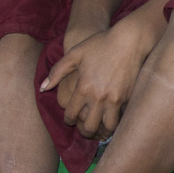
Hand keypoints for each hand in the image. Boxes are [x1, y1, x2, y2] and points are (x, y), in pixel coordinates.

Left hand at [42, 19, 154, 138]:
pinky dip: (116, 121)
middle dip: (85, 131)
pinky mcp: (129, 98)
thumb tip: (42, 88)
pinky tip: (113, 118)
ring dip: (103, 131)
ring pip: (108, 127)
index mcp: (83, 88)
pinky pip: (121, 118)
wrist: (130, 40)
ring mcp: (115, 99)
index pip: (71, 115)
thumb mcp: (75, 54)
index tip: (71, 118)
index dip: (69, 120)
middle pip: (89, 127)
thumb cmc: (101, 44)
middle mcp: (99, 97)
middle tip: (85, 129)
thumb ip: (57, 72)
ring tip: (101, 129)